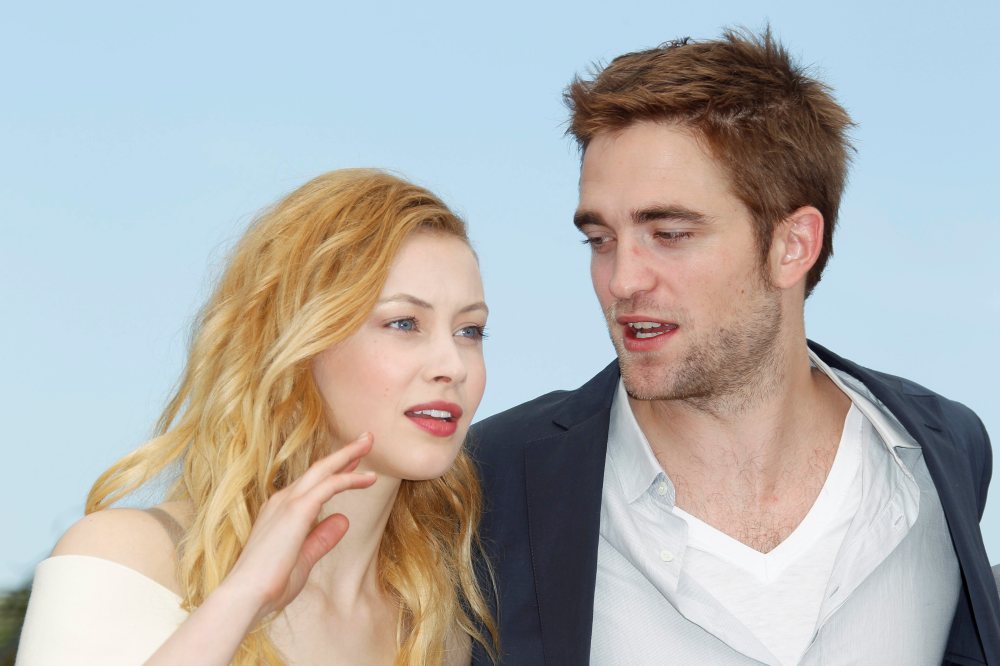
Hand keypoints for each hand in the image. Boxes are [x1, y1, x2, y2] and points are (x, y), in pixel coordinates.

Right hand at [222, 433, 376, 623]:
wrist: (245, 596)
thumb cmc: (269, 584)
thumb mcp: (303, 559)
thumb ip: (321, 539)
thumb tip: (344, 520)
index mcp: (280, 512)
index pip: (312, 483)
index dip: (335, 470)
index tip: (353, 462)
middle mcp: (281, 501)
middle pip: (318, 469)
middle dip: (343, 452)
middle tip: (366, 438)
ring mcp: (287, 503)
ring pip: (324, 470)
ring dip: (348, 455)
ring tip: (369, 442)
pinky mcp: (297, 510)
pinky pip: (329, 486)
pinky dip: (350, 478)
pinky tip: (368, 479)